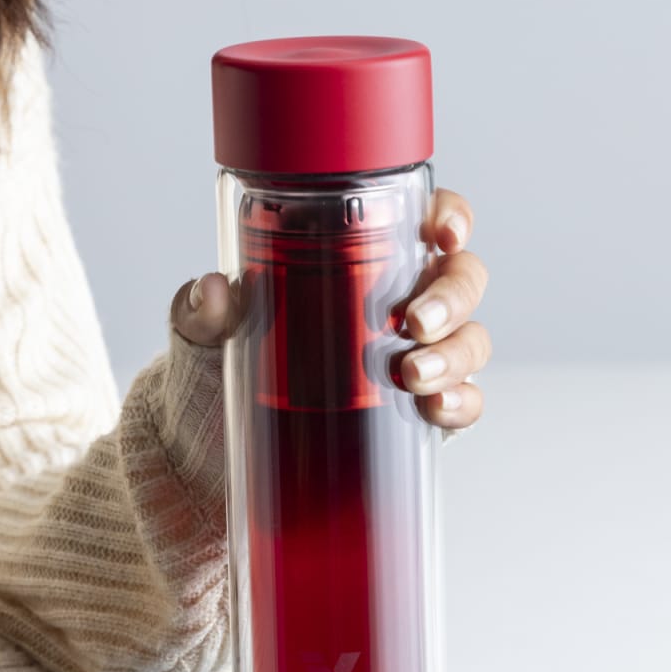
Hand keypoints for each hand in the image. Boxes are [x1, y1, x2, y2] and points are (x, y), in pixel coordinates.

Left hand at [169, 187, 489, 434]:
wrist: (211, 454)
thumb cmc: (216, 372)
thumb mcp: (202, 333)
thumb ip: (202, 309)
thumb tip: (213, 289)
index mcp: (357, 260)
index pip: (422, 221)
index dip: (449, 218)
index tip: (441, 234)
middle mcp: (397, 301)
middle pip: (460, 279)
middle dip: (450, 297)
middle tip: (411, 322)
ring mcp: (412, 356)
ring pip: (468, 339)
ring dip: (454, 354)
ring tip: (411, 375)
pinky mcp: (415, 413)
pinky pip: (462, 402)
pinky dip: (460, 403)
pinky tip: (435, 408)